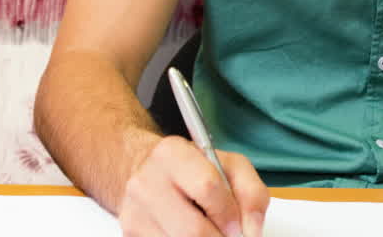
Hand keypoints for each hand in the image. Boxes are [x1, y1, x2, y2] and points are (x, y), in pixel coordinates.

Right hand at [119, 135, 268, 236]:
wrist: (145, 172)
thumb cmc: (192, 170)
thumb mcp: (228, 166)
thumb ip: (251, 193)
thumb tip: (252, 231)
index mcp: (171, 154)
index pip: (207, 187)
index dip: (229, 214)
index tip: (238, 226)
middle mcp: (146, 181)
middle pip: (193, 230)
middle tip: (227, 236)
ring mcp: (134, 211)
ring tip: (209, 232)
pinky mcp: (131, 233)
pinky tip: (188, 234)